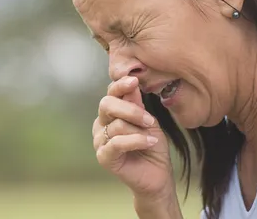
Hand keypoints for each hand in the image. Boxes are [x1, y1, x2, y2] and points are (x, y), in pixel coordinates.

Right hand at [92, 76, 174, 199]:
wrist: (157, 176)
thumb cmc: (152, 146)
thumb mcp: (149, 121)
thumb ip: (137, 105)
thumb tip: (132, 83)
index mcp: (110, 113)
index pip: (110, 93)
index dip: (120, 86)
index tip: (135, 80)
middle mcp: (101, 124)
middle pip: (107, 105)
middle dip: (130, 109)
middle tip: (150, 120)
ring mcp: (99, 141)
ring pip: (116, 125)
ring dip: (139, 130)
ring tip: (153, 137)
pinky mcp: (103, 157)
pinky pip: (117, 143)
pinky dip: (136, 141)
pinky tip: (150, 142)